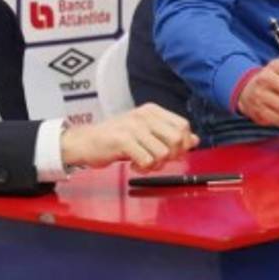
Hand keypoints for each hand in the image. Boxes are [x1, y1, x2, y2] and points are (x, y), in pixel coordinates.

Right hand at [60, 103, 198, 171]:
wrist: (84, 142)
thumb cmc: (115, 139)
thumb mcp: (145, 132)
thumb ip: (168, 135)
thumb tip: (194, 141)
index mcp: (152, 111)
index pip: (183, 125)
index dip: (183, 144)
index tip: (172, 154)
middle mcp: (144, 115)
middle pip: (177, 138)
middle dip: (172, 156)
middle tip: (158, 161)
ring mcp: (133, 127)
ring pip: (163, 152)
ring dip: (156, 165)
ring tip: (143, 163)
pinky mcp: (122, 140)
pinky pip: (147, 160)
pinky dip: (143, 168)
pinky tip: (134, 165)